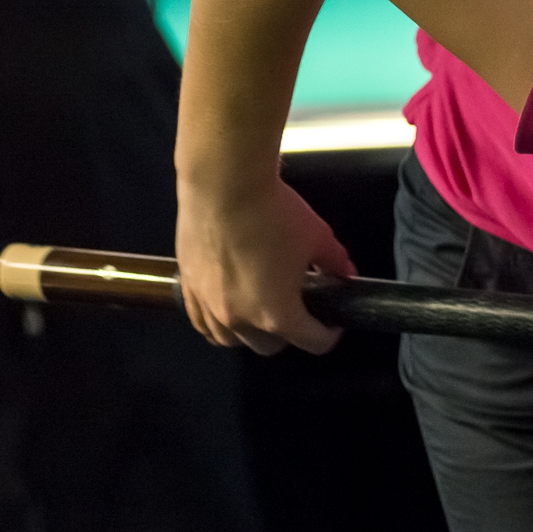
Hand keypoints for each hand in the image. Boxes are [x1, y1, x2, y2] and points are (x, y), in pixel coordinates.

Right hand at [176, 174, 355, 354]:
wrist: (224, 184)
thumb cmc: (272, 211)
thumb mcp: (319, 238)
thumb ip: (335, 263)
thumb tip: (344, 273)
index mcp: (277, 313)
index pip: (312, 342)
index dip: (328, 334)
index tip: (332, 321)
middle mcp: (239, 318)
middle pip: (268, 347)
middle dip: (288, 334)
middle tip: (299, 311)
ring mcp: (208, 304)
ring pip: (230, 339)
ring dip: (249, 332)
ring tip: (261, 309)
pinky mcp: (187, 286)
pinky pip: (200, 321)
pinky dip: (216, 321)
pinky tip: (227, 306)